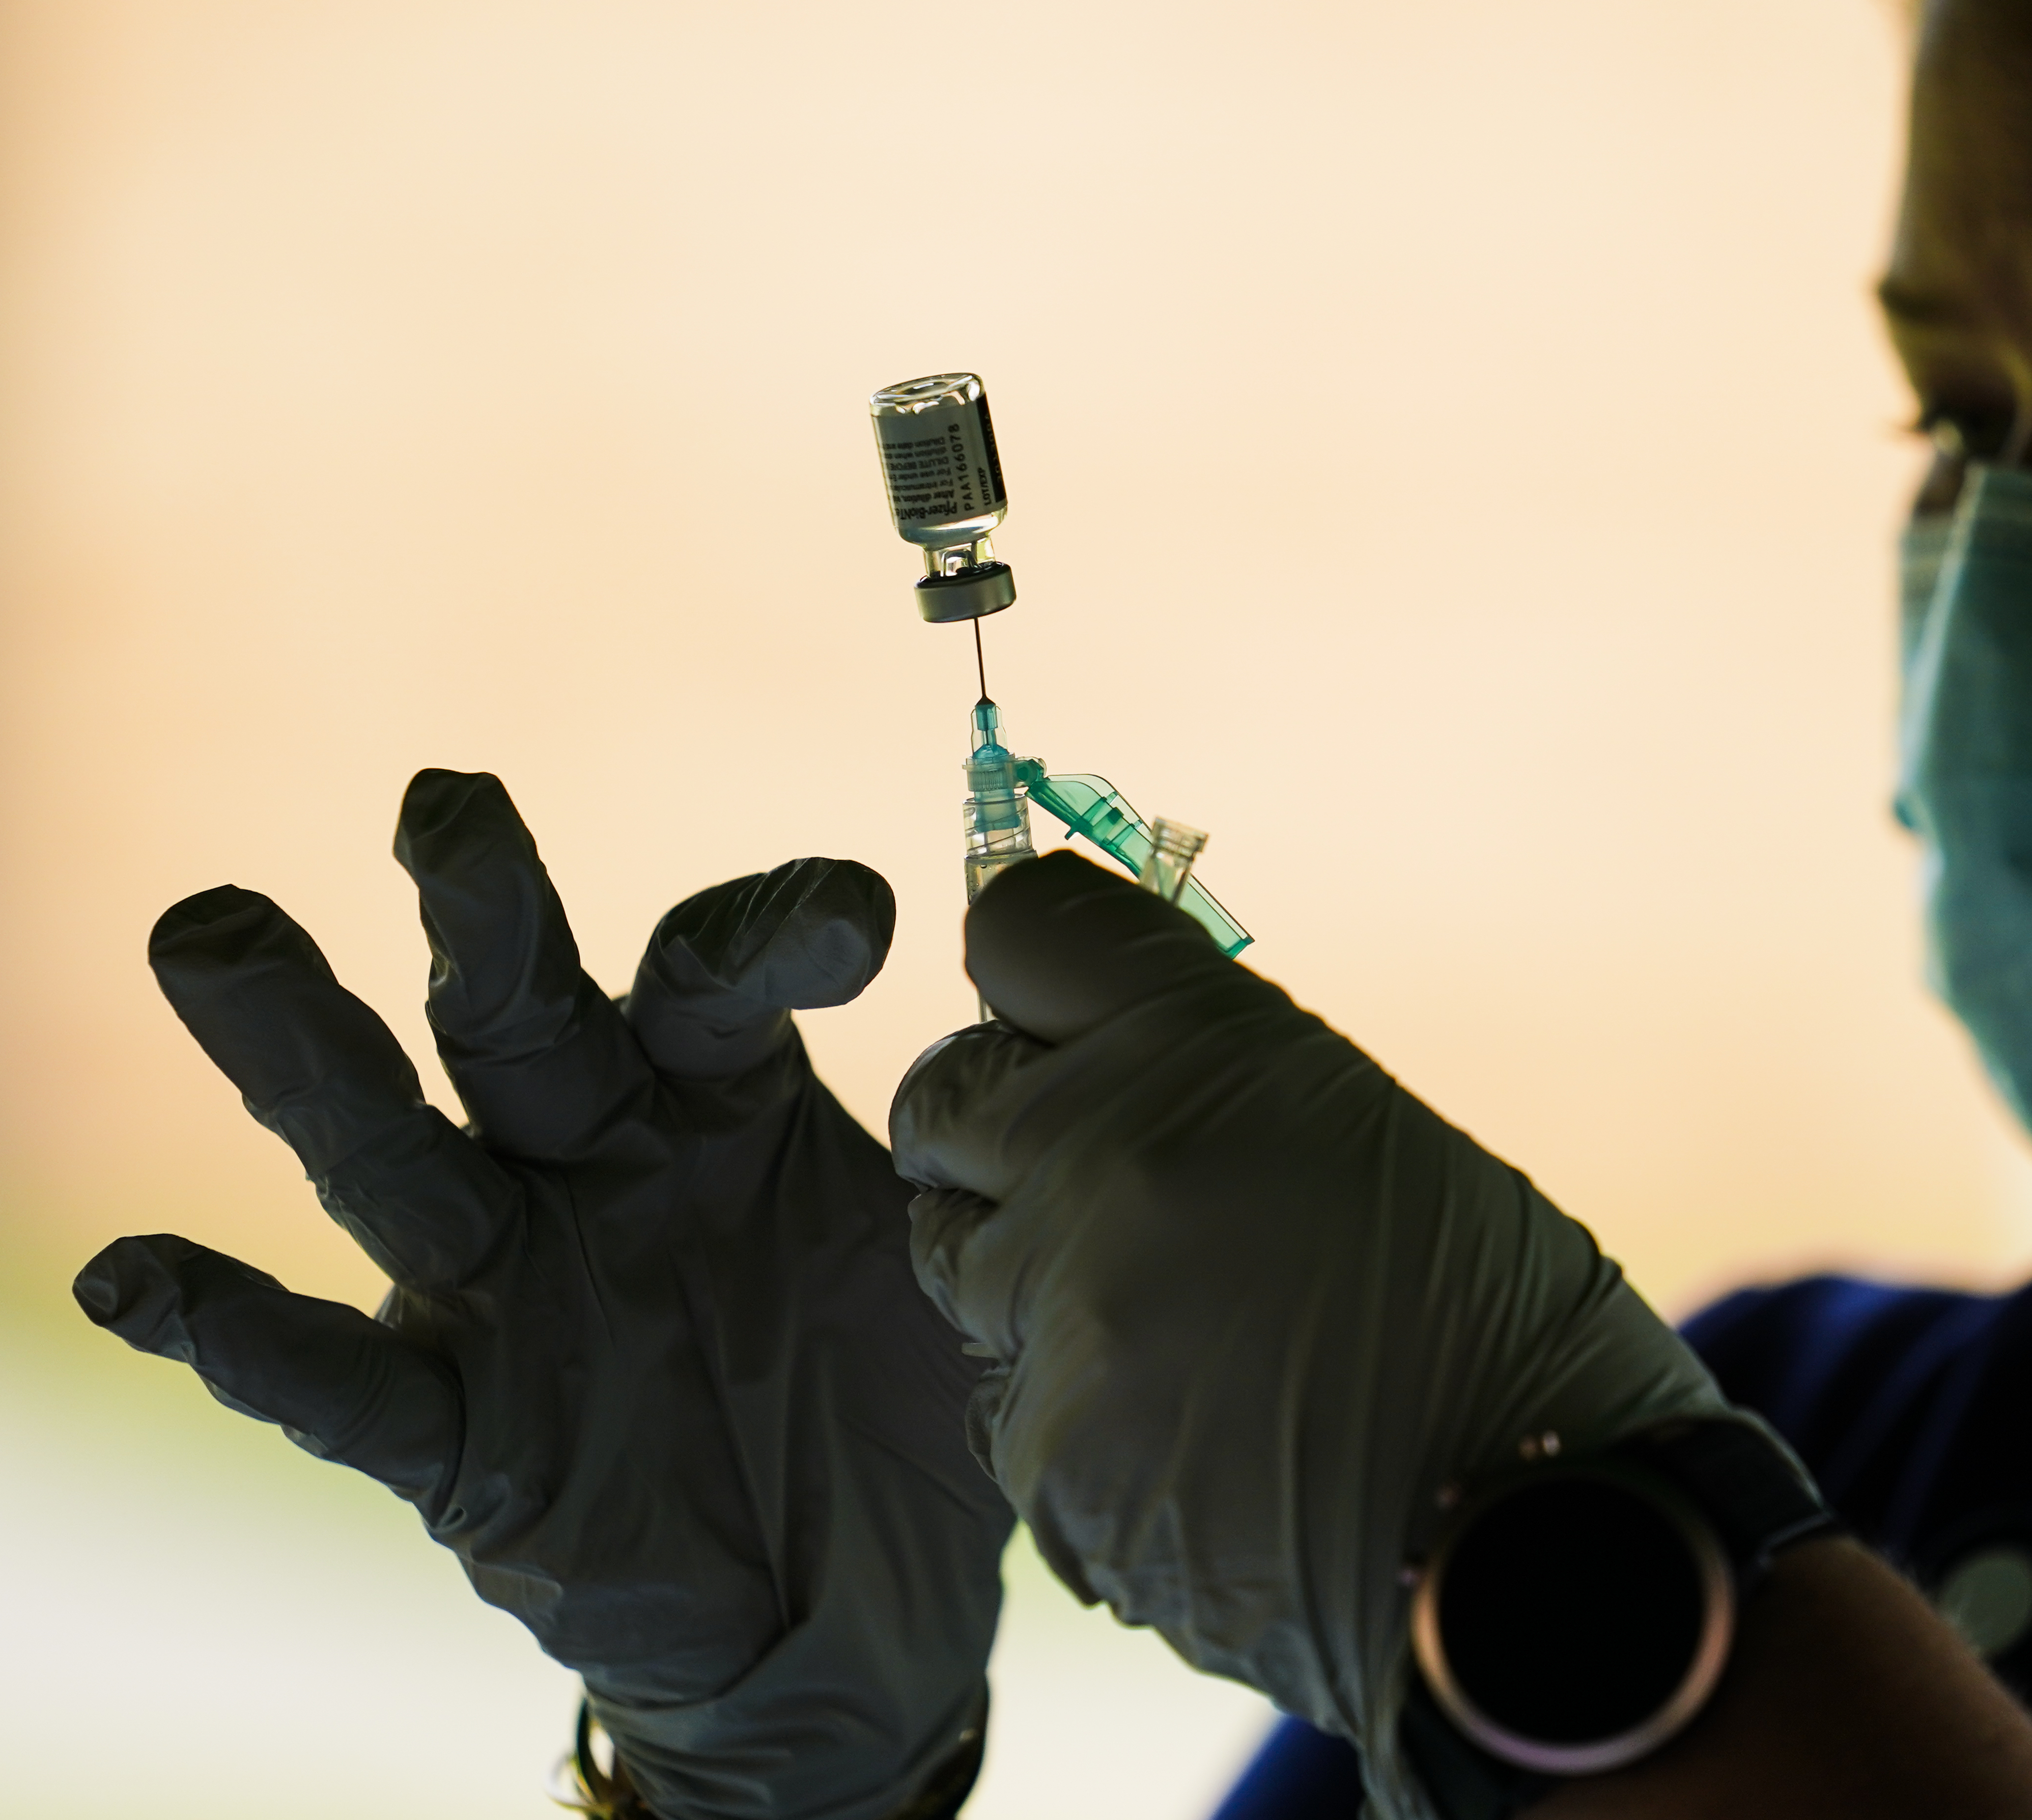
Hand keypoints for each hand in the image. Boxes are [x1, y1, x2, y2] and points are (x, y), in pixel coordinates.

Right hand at [74, 770, 1010, 1819]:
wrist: (853, 1598)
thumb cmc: (891, 1384)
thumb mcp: (949, 1245)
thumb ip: (976, 1134)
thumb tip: (1057, 1016)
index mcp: (716, 1095)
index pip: (715, 970)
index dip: (774, 928)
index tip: (862, 924)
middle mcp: (591, 1160)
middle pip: (518, 1012)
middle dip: (487, 911)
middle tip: (448, 806)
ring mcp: (509, 1289)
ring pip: (390, 1152)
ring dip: (302, 1050)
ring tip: (217, 932)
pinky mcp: (458, 1432)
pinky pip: (335, 1381)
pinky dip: (235, 1332)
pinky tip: (138, 1277)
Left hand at [890, 853, 1738, 1818]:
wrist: (1536, 1530)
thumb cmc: (1482, 1318)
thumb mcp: (1354, 1125)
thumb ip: (1194, 1068)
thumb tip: (1078, 1042)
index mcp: (1197, 1045)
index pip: (1020, 934)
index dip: (1036, 981)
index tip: (1061, 1022)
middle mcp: (1101, 1157)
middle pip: (943, 1096)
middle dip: (997, 1130)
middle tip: (1086, 1179)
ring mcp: (1060, 1312)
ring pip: (951, 1253)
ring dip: (1028, 1271)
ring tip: (1169, 1317)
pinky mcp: (1042, 1452)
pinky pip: (1002, 1394)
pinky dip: (1071, 1406)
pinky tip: (1187, 1429)